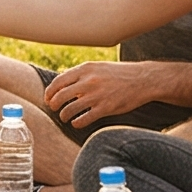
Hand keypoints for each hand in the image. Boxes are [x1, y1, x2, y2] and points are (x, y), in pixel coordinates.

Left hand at [44, 61, 158, 127]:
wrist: (143, 79)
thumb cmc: (118, 74)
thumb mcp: (97, 68)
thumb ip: (80, 75)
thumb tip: (61, 85)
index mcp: (85, 69)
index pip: (58, 82)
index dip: (49, 92)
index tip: (48, 98)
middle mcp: (89, 81)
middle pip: (60, 96)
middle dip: (53, 104)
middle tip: (54, 108)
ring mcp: (97, 95)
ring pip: (70, 109)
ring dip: (64, 115)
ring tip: (65, 117)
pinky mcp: (106, 108)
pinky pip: (84, 119)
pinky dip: (77, 123)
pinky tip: (77, 123)